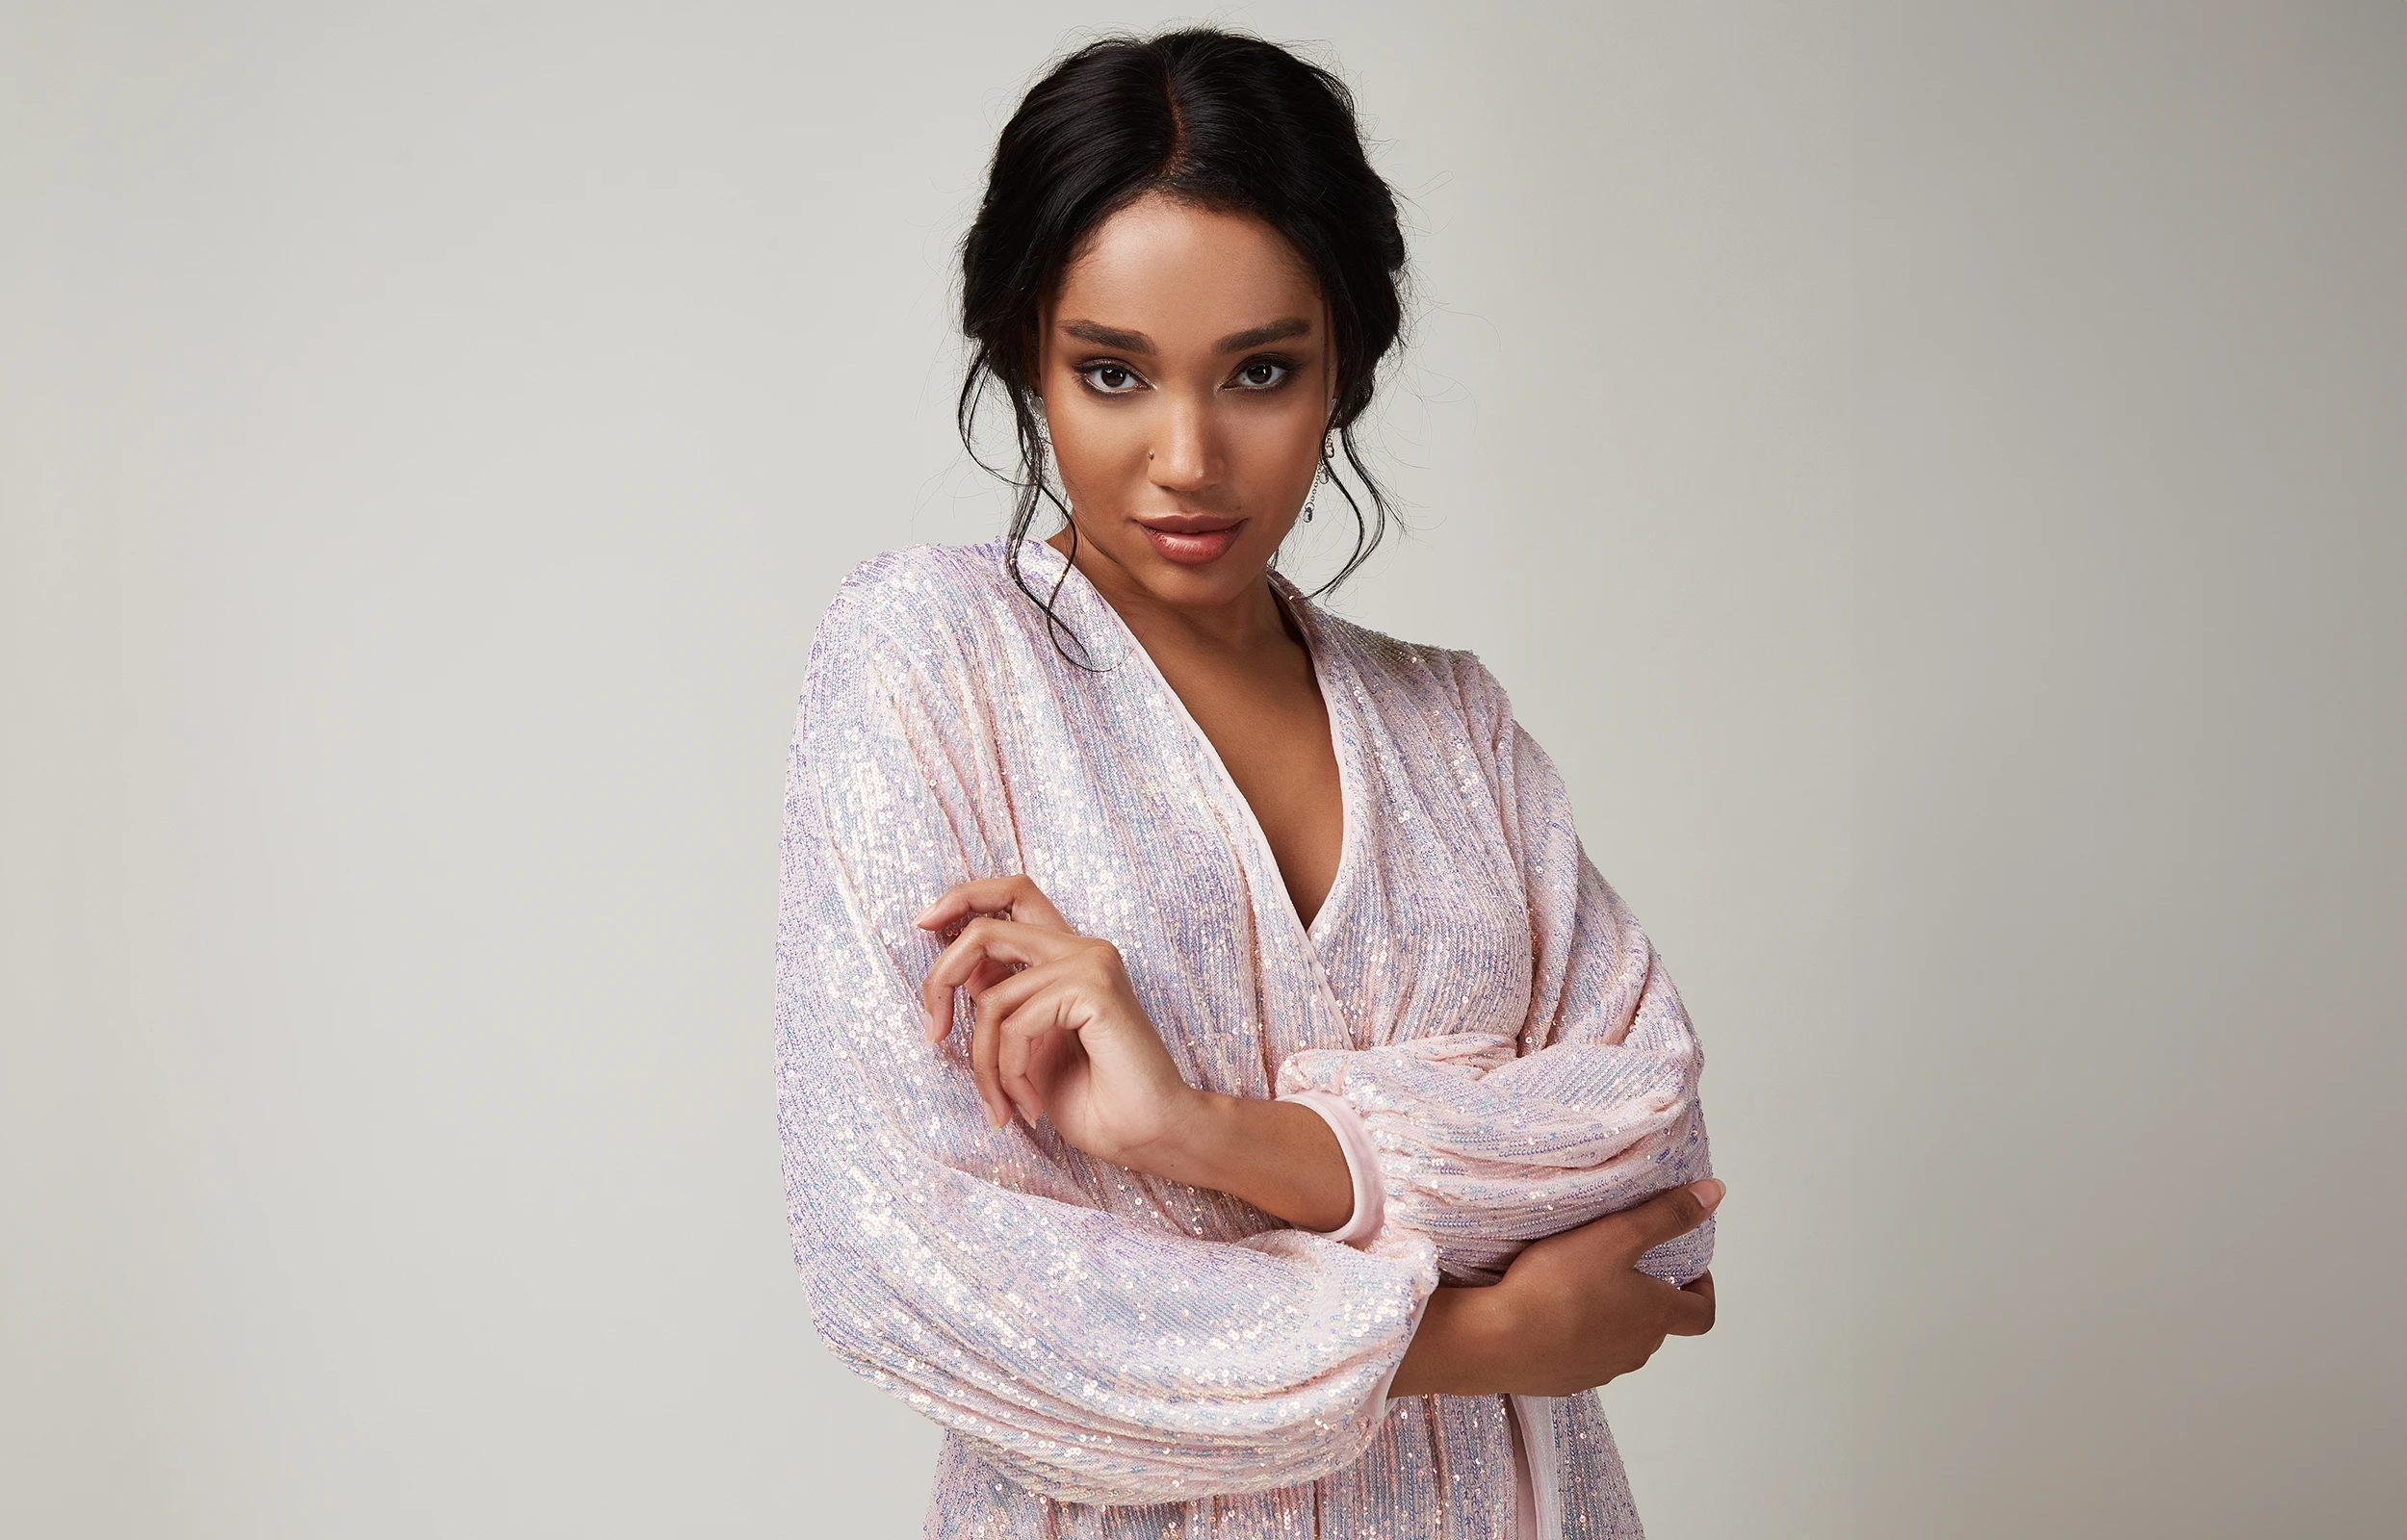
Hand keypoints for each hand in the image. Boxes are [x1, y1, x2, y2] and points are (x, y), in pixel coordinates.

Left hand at [915, 875, 1198, 1165]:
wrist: (1149, 1135)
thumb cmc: (1096, 1100)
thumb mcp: (1028, 1047)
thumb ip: (1002, 1003)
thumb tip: (955, 973)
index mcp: (1068, 955)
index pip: (1013, 892)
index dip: (963, 897)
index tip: (924, 926)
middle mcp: (1081, 948)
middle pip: (986, 929)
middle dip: (941, 979)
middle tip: (932, 1036)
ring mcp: (1090, 964)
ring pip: (992, 998)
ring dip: (984, 1064)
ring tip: (1003, 1104)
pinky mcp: (1094, 988)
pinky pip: (1015, 1024)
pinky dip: (1009, 1073)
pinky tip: (1029, 1104)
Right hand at [1388, 1179, 1721, 1398]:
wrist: (1497, 1341)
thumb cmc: (1558, 1286)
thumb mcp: (1616, 1236)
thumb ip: (1667, 1215)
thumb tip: (1716, 1194)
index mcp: (1657, 1317)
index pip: (1703, 1314)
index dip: (1703, 1290)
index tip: (1687, 1269)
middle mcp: (1637, 1350)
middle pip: (1659, 1325)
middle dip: (1649, 1296)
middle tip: (1624, 1264)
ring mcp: (1602, 1370)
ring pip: (1621, 1341)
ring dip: (1613, 1317)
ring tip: (1582, 1285)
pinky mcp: (1566, 1381)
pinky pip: (1584, 1357)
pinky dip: (1579, 1337)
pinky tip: (1551, 1314)